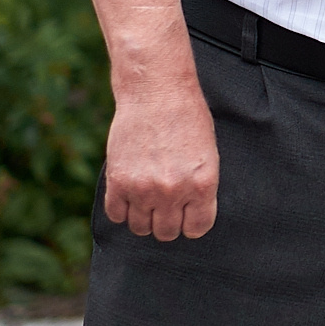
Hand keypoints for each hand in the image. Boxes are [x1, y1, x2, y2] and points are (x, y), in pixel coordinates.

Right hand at [101, 86, 220, 240]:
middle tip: (165, 204)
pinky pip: (116, 215)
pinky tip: (129, 194)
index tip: (186, 215)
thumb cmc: (188, 118)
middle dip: (167, 221)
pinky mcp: (118, 182)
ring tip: (147, 197)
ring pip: (140, 228)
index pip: (197, 228)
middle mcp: (173, 192)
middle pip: (166, 232)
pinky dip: (122, 209)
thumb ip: (199, 187)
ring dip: (143, 217)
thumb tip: (189, 213)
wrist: (157, 93)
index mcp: (203, 184)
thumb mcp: (208, 154)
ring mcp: (143, 189)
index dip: (191, 223)